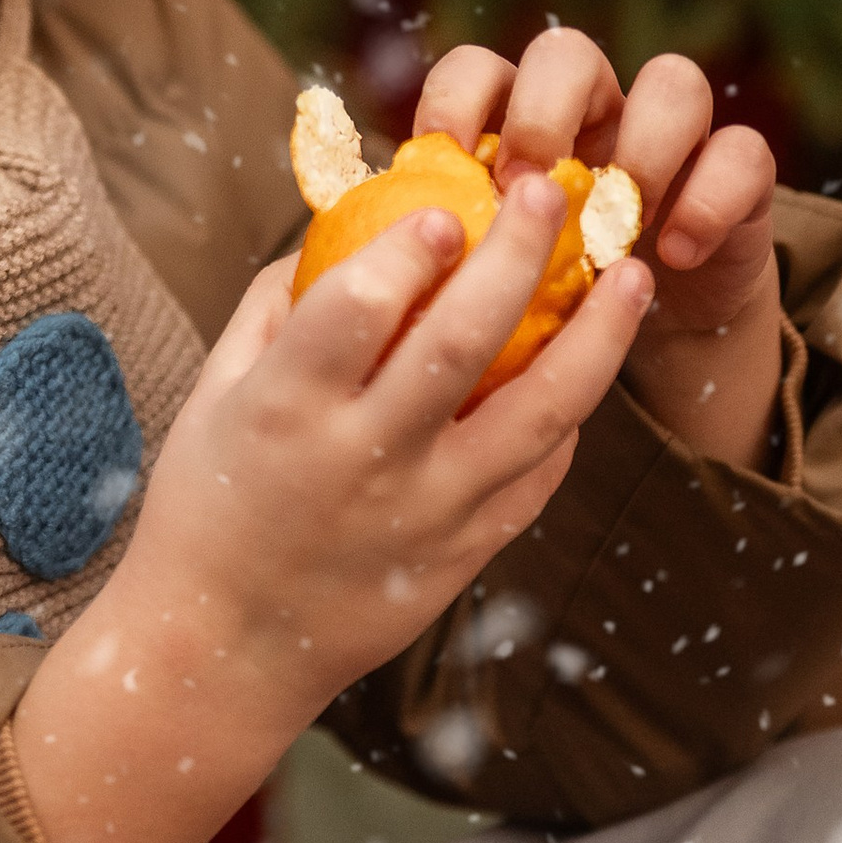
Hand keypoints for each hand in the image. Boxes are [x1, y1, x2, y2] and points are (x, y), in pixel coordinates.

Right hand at [10, 184, 653, 842]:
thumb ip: (276, 303)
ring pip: (535, 414)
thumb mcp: (214, 394)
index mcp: (283, 410)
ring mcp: (424, 514)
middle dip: (514, 255)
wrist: (224, 649)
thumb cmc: (208, 505)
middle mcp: (361, 460)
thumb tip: (347, 218)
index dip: (406, 248)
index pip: (355, 307)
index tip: (444, 204)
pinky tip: (589, 367)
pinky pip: (537, 476)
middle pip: (459, 342)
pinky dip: (570, 419)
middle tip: (546, 193)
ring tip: (632, 277)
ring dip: (596, 338)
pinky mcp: (464, 556)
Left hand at [412, 33, 781, 467]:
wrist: (641, 347)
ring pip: (674, 80)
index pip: (478, 68)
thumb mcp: (468, 290)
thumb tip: (304, 267)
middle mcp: (596, 113)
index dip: (455, 98)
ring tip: (613, 213)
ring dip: (641, 138)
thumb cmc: (533, 318)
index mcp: (516, 125)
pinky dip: (709, 195)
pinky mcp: (739, 180)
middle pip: (569, 52)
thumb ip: (415, 262)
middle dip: (542, 106)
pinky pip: (743, 154)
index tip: (435, 161)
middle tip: (522, 181)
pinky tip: (673, 253)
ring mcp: (675, 139)